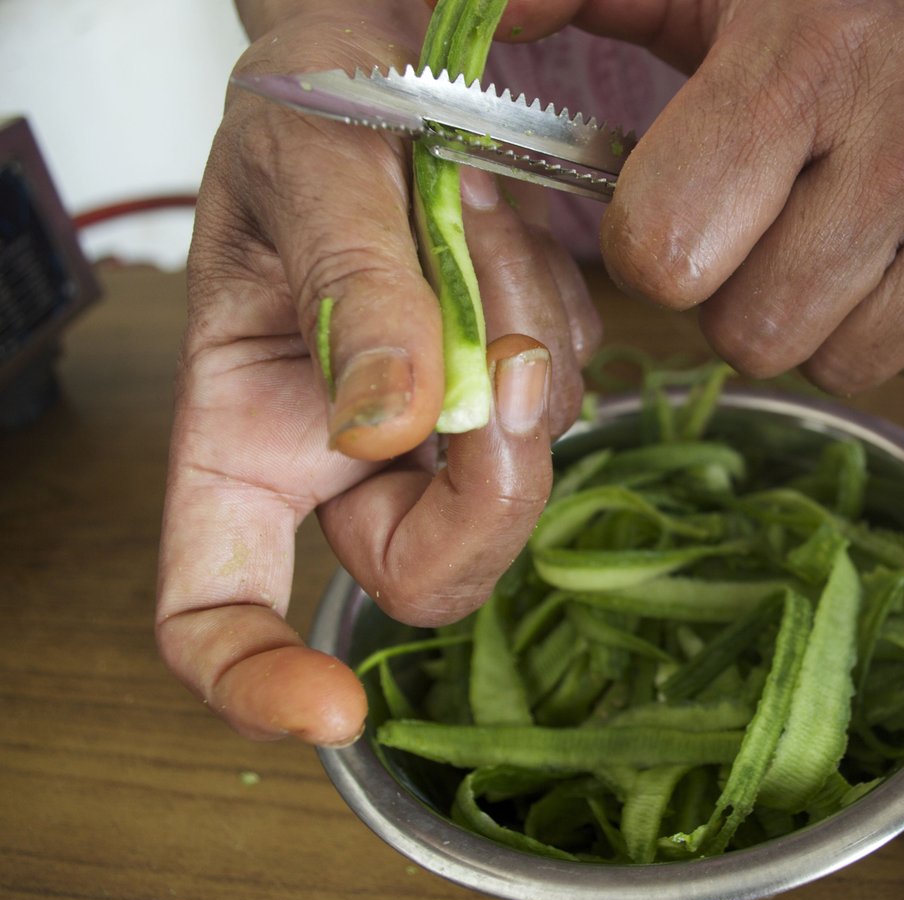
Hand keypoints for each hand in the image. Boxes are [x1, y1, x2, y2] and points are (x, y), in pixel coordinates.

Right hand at [155, 1, 599, 745]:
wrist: (402, 51)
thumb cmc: (315, 103)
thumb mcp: (311, 172)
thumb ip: (351, 294)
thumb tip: (389, 424)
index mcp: (246, 429)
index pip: (213, 603)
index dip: (255, 678)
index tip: (334, 710)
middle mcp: (342, 451)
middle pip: (429, 570)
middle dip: (486, 486)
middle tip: (494, 351)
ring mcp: (441, 424)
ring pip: (519, 475)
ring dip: (525, 349)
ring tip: (475, 221)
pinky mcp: (516, 385)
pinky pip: (571, 397)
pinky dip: (562, 318)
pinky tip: (514, 236)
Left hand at [502, 0, 903, 392]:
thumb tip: (456, 37)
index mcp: (807, 52)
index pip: (666, 249)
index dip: (647, 244)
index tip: (672, 206)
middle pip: (750, 332)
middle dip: (731, 293)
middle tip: (763, 220)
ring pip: (837, 362)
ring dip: (813, 316)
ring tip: (838, 226)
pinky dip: (892, 320)